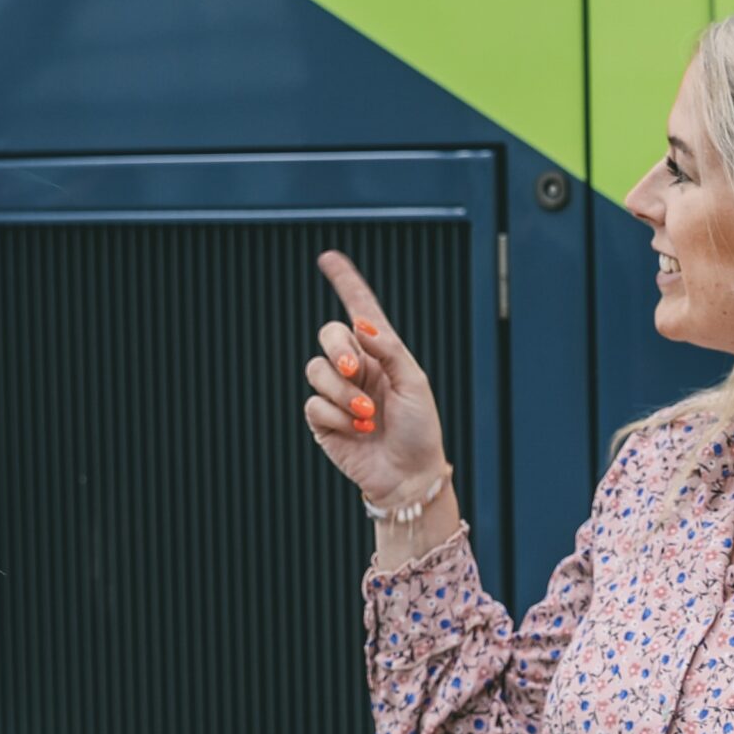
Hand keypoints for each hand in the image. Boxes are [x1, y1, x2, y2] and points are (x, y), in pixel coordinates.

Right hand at [303, 250, 450, 507]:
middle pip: (328, 334)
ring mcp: (337, 393)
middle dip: (338, 348)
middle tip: (355, 368)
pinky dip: (335, 415)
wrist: (409, 475)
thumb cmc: (419, 428)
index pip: (360, 310)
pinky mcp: (323, 420)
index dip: (345, 283)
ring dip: (342, 391)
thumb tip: (361, 323)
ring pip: (316, 369)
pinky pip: (314, 403)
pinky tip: (356, 429)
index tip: (328, 258)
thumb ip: (389, 349)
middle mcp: (356, 367)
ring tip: (366, 414)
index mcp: (381, 353)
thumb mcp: (414, 382)